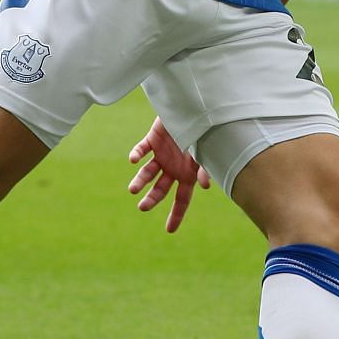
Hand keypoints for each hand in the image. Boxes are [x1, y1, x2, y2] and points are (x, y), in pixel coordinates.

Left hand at [127, 117, 208, 233]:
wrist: (196, 107)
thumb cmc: (205, 131)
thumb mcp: (206, 153)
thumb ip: (203, 169)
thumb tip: (205, 187)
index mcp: (187, 175)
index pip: (182, 200)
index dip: (176, 215)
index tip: (169, 231)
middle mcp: (173, 168)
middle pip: (160, 189)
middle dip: (151, 199)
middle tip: (142, 207)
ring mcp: (161, 154)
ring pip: (147, 172)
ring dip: (140, 181)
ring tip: (133, 189)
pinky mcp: (152, 139)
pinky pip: (141, 149)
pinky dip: (136, 154)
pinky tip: (134, 160)